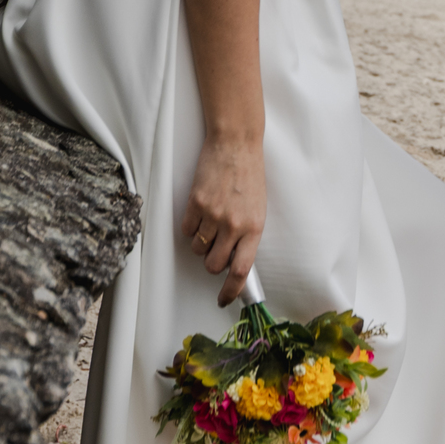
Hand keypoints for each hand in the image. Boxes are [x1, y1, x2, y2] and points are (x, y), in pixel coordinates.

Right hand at [181, 134, 266, 306]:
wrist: (236, 144)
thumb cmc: (249, 174)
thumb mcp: (257, 209)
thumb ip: (247, 235)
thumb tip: (234, 260)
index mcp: (254, 228)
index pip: (241, 271)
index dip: (231, 291)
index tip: (224, 299)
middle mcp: (234, 225)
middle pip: (214, 265)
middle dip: (211, 263)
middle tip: (215, 248)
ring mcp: (213, 215)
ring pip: (198, 249)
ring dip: (201, 244)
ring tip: (210, 223)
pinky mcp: (196, 204)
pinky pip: (186, 231)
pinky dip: (190, 228)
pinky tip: (199, 213)